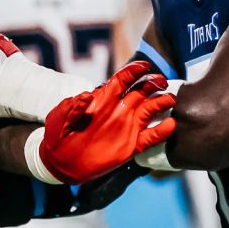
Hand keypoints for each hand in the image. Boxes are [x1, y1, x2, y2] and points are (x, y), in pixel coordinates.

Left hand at [39, 61, 176, 183]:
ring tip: (170, 99)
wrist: (59, 161)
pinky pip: (151, 137)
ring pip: (149, 110)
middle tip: (161, 81)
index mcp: (102, 100)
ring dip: (161, 103)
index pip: (121, 80)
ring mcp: (126, 127)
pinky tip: (170, 125)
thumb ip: (72, 107)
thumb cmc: (58, 135)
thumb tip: (86, 94)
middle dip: (152, 83)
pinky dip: (162, 131)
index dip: (133, 71)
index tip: (144, 66)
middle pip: (140, 91)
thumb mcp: (59, 118)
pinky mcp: (131, 145)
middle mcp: (118, 110)